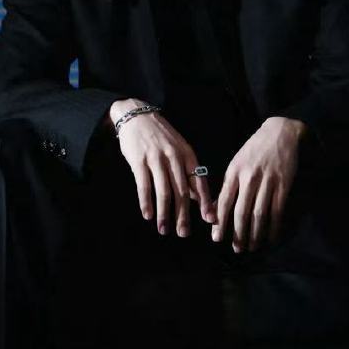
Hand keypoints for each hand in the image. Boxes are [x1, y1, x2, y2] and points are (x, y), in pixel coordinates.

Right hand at [111, 100, 215, 237]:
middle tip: (183, 233)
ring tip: (164, 229)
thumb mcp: (179, 149)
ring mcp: (156, 158)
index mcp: (188, 155)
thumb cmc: (161, 136)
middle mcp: (174, 157)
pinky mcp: (138, 160)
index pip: (199, 181)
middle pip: (181, 191)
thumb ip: (188, 173)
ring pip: (163, 191)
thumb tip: (197, 199)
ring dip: (164, 213)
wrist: (137, 115)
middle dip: (183, 215)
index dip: (205, 202)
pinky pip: (144, 185)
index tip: (210, 220)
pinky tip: (148, 215)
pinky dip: (146, 202)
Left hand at [211, 116, 306, 252]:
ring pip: (259, 214)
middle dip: (238, 234)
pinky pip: (277, 210)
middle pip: (241, 212)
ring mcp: (267, 181)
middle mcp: (249, 177)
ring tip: (252, 246)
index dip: (219, 222)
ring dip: (255, 234)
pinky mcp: (283, 184)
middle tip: (236, 248)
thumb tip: (215, 208)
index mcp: (234, 172)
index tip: (217, 238)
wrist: (280, 132)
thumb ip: (228, 185)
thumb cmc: (254, 149)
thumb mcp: (236, 162)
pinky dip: (274, 227)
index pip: (223, 201)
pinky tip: (272, 237)